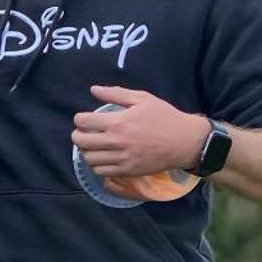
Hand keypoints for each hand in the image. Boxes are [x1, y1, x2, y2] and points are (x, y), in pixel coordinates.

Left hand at [71, 86, 203, 176]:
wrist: (183, 141)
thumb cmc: (164, 117)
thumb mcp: (142, 98)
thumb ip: (115, 93)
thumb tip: (93, 90)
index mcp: (118, 122)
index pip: (83, 122)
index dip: (80, 119)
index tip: (84, 119)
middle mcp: (116, 141)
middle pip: (81, 142)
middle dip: (78, 135)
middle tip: (85, 133)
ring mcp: (121, 158)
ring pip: (89, 158)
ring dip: (86, 151)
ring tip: (94, 146)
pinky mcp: (126, 171)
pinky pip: (101, 171)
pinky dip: (97, 165)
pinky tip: (103, 157)